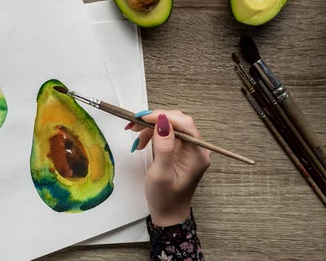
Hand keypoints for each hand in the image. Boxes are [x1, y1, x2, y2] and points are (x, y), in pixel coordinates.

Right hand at [127, 110, 210, 226]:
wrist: (168, 213)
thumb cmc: (165, 198)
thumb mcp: (161, 174)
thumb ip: (164, 148)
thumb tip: (162, 122)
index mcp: (197, 153)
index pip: (184, 123)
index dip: (163, 116)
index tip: (141, 117)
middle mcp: (196, 147)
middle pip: (177, 121)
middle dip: (154, 120)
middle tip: (133, 124)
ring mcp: (188, 148)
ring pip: (169, 125)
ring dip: (150, 127)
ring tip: (134, 136)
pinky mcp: (179, 150)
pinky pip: (166, 133)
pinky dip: (151, 133)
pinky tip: (140, 142)